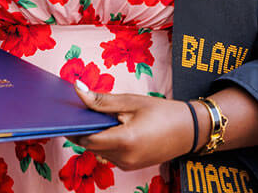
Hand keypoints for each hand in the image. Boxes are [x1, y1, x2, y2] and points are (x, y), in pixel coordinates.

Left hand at [66, 83, 196, 170]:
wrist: (189, 130)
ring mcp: (128, 165)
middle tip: (83, 111)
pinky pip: (110, 154)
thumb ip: (101, 100)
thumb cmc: (162, 112)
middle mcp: (124, 158)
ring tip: (102, 117)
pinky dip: (106, 142)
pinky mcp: (131, 166)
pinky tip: (114, 127)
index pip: (87, 139)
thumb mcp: (130, 101)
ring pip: (99, 151)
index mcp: (124, 141)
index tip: (68, 115)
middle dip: (84, 130)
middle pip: (91, 146)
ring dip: (96, 136)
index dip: (75, 128)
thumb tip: (77, 90)